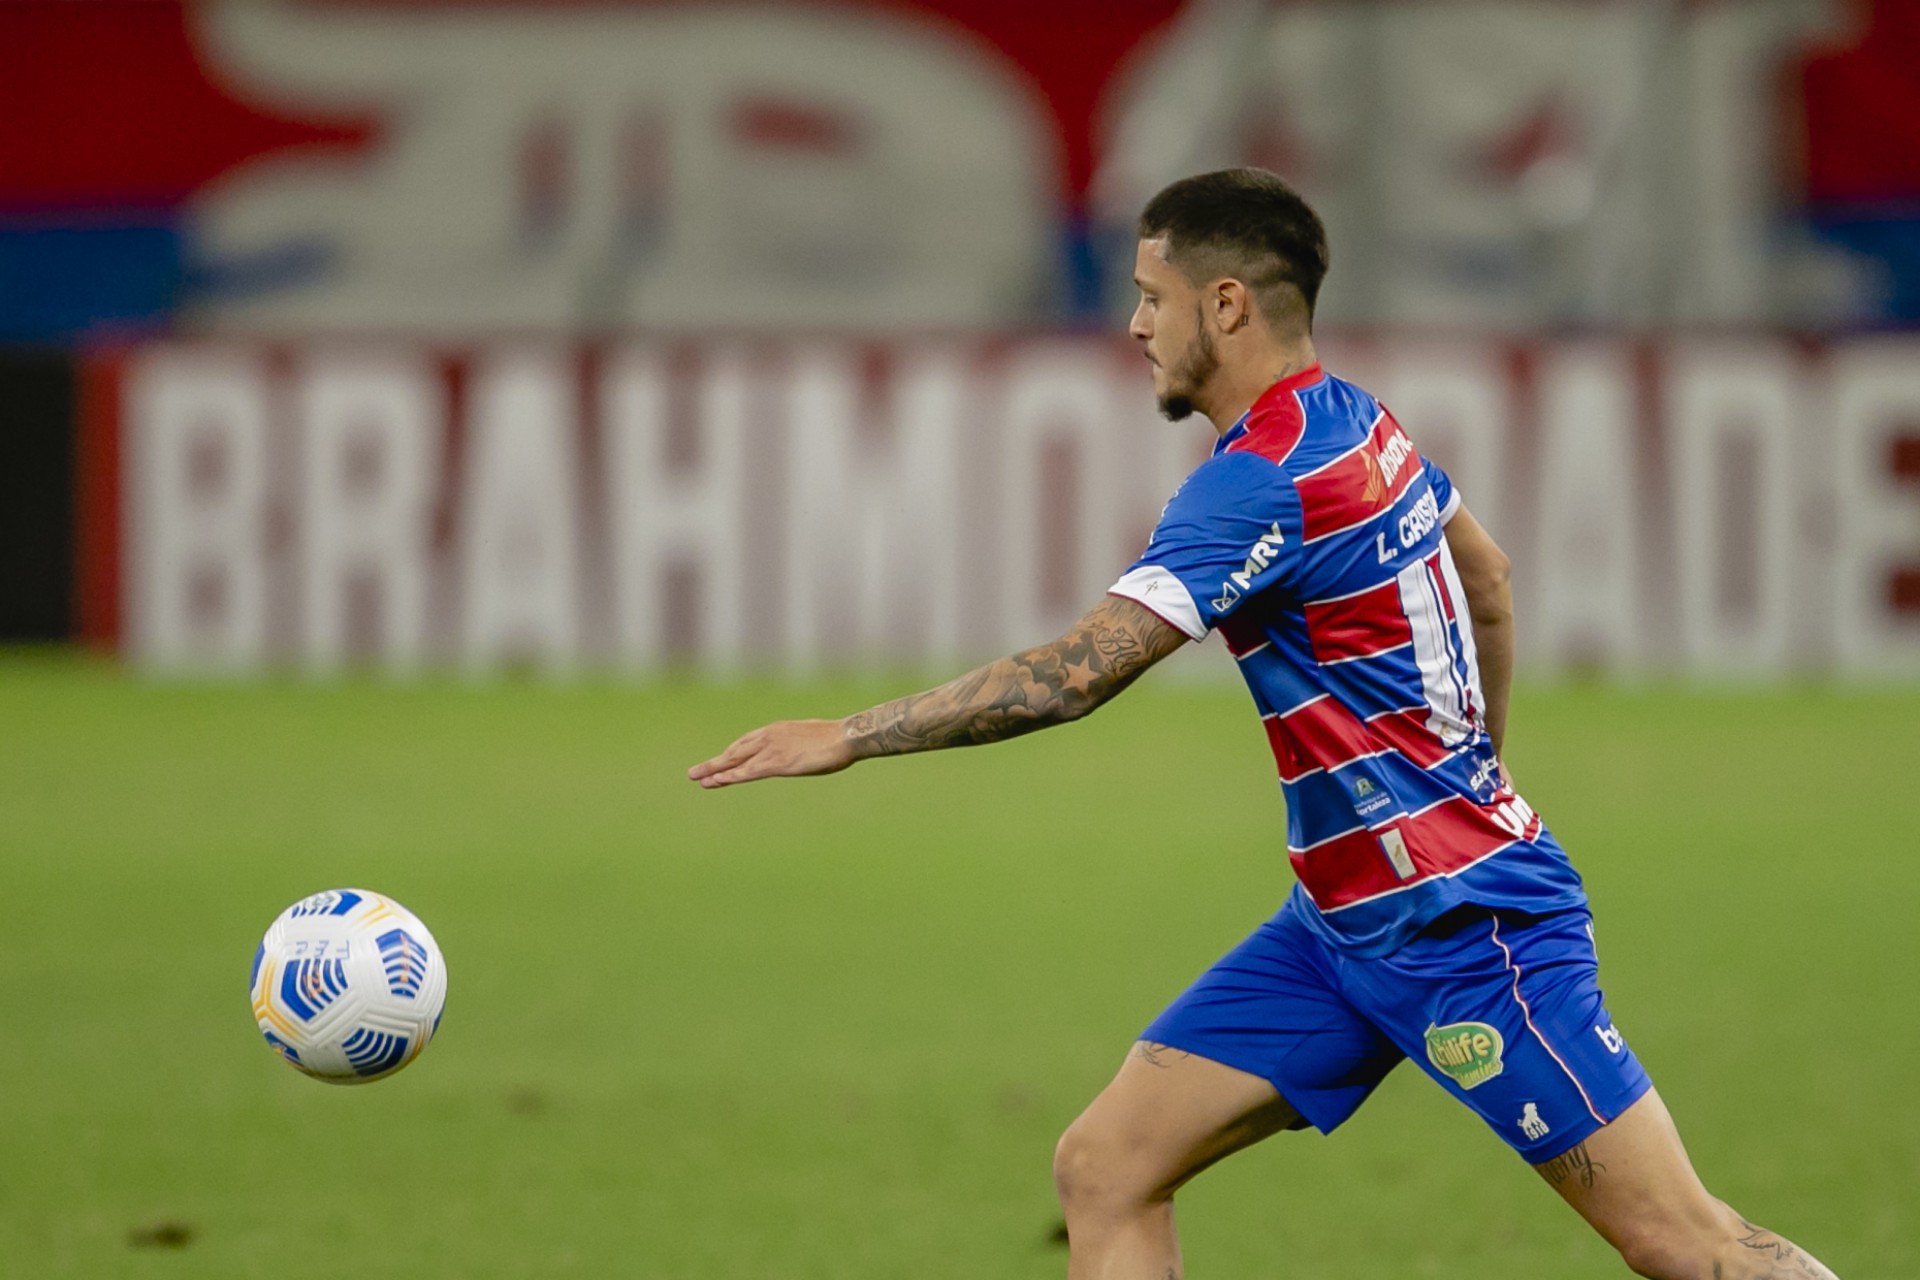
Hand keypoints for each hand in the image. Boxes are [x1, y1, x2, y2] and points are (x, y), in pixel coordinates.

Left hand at [687, 719, 856, 788]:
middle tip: (694, 773)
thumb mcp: (812, 739)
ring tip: (696, 778)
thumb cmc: (837, 739)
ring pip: (736, 761)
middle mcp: (769, 736)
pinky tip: (717, 781)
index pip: (747, 743)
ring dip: (714, 770)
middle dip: (714, 763)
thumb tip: (802, 750)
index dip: (730, 755)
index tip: (718, 764)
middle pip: (735, 751)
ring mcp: (771, 749)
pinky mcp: (777, 763)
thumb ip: (799, 745)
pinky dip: (730, 776)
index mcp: (778, 730)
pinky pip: (747, 771)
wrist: (846, 736)